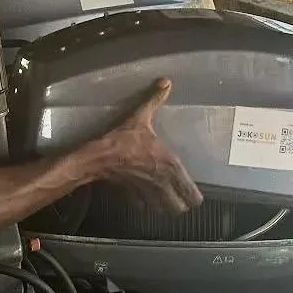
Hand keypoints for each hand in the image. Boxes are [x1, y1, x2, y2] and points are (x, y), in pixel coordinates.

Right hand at [78, 78, 202, 214]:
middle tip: (180, 196)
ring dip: (165, 206)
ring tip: (165, 198)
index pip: (191, 193)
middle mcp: (162, 183)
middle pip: (180, 207)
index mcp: (169, 165)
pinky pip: (143, 206)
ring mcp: (146, 192)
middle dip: (181, 203)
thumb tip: (166, 81)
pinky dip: (146, 203)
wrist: (98, 156)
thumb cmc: (123, 138)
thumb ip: (154, 100)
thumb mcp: (140, 117)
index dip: (194, 195)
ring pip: (164, 210)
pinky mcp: (131, 196)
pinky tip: (144, 196)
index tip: (194, 194)